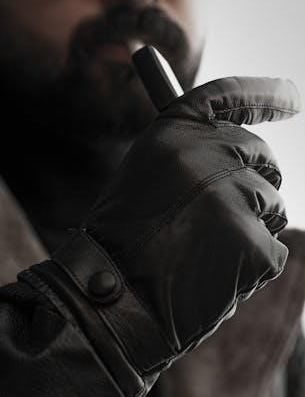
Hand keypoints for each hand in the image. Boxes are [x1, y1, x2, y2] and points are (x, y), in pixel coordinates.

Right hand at [29, 76, 299, 396]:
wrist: (109, 302)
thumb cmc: (123, 243)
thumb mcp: (145, 179)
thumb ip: (189, 156)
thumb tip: (238, 145)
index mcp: (170, 133)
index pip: (228, 96)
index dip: (265, 94)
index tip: (294, 96)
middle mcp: (203, 155)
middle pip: (261, 155)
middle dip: (257, 180)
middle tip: (231, 212)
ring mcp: (230, 198)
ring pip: (273, 203)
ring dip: (251, 226)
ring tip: (205, 252)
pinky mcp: (251, 243)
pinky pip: (274, 248)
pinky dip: (253, 265)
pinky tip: (214, 276)